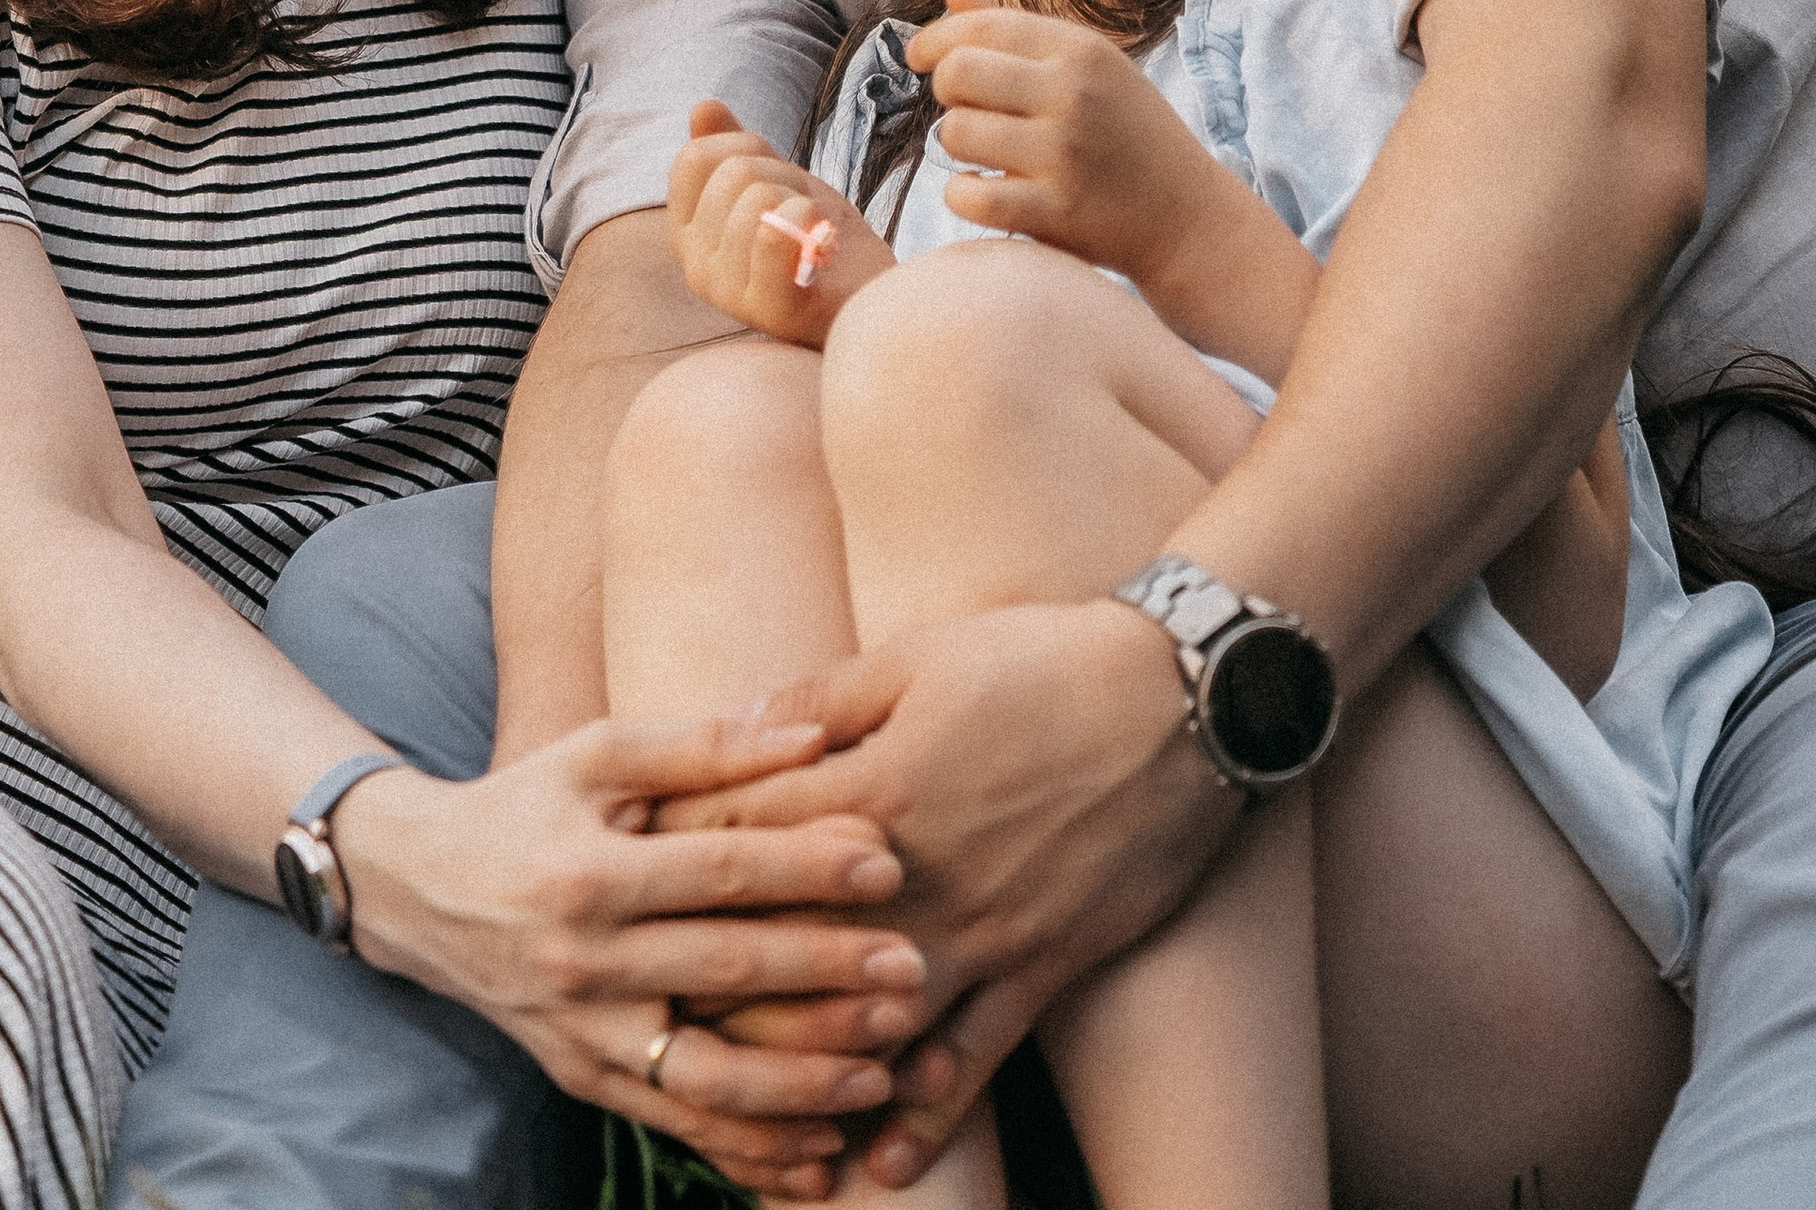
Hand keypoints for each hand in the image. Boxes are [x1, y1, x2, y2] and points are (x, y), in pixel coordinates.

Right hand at [332, 710, 929, 1194]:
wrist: (419, 893)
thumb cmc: (526, 805)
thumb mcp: (597, 754)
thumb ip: (702, 744)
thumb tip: (809, 734)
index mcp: (592, 873)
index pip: (719, 872)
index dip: (807, 867)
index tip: (888, 864)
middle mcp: (585, 962)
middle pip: (723, 977)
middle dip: (826, 978)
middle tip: (913, 976)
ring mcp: (582, 1034)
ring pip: (702, 1079)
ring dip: (797, 1086)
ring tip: (879, 1078)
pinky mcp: (582, 1081)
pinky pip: (673, 1126)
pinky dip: (744, 1150)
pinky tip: (814, 1161)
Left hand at [656, 599, 1234, 1186]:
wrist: (1183, 700)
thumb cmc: (1041, 660)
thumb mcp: (918, 656)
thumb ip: (820, 701)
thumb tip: (735, 725)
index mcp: (878, 784)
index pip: (751, 834)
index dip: (683, 855)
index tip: (631, 877)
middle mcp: (921, 875)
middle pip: (797, 949)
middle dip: (724, 984)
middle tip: (655, 1014)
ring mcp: (984, 932)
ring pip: (874, 1023)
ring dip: (809, 1072)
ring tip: (747, 1113)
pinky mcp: (1043, 967)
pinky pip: (976, 1059)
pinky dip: (926, 1116)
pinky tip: (880, 1161)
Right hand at [668, 100, 894, 348]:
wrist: (872, 295)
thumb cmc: (816, 237)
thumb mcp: (772, 180)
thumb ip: (731, 146)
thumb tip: (704, 106)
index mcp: (688, 233)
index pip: (693, 157)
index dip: (743, 147)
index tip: (773, 175)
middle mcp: (697, 267)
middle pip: (733, 173)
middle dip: (783, 176)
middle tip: (803, 212)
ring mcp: (730, 294)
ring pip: (757, 199)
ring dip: (802, 202)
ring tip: (813, 234)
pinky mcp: (771, 312)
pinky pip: (772, 237)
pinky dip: (808, 224)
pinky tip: (822, 242)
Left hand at [905, 0, 1224, 282]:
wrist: (1188, 217)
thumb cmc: (1128, 133)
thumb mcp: (1090, 68)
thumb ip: (1017, 34)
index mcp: (1080, 50)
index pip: (979, 27)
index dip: (934, 39)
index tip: (919, 57)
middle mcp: (1072, 94)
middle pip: (956, 74)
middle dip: (948, 91)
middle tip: (969, 109)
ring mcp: (1063, 154)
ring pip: (954, 134)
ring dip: (959, 146)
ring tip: (990, 153)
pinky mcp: (1054, 212)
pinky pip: (966, 195)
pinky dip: (963, 194)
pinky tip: (987, 190)